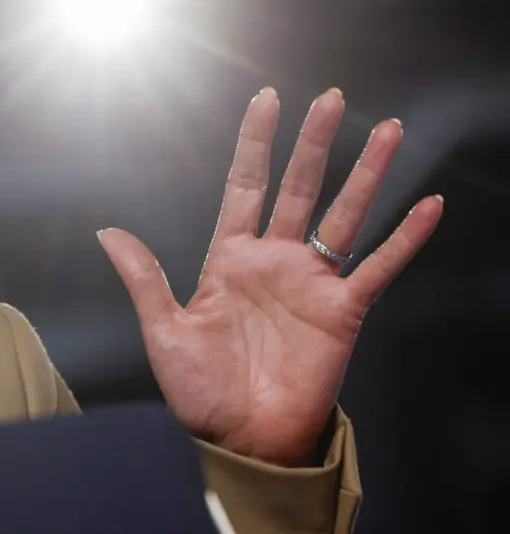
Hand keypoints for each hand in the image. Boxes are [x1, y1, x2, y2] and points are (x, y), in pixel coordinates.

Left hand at [100, 88, 441, 465]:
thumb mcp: (164, 330)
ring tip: (388, 131)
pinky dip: (405, 238)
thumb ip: (144, 278)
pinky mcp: (343, 311)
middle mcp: (273, 261)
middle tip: (334, 97)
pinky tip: (429, 206)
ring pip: (344, 215)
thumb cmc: (199, 390)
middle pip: (299, 188)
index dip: (256, 143)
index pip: (245, 186)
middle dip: (315, 143)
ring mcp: (311, 283)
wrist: (240, 439)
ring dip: (367, 174)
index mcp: (228, 258)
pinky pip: (379, 267)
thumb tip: (107, 233)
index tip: (268, 100)